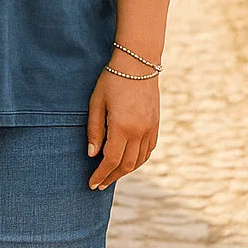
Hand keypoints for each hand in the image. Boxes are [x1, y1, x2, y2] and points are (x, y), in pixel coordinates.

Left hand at [87, 61, 159, 188]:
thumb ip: (94, 130)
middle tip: (100, 184)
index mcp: (122, 127)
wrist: (138, 63)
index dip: (101, 174)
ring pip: (139, 160)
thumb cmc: (112, 80)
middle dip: (112, 177)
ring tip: (112, 175)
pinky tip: (130, 162)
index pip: (111, 160)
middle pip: (126, 165)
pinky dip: (139, 160)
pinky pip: (149, 150)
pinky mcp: (155, 124)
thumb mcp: (96, 103)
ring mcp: (150, 128)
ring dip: (126, 171)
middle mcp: (139, 131)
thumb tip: (92, 155)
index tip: (92, 184)